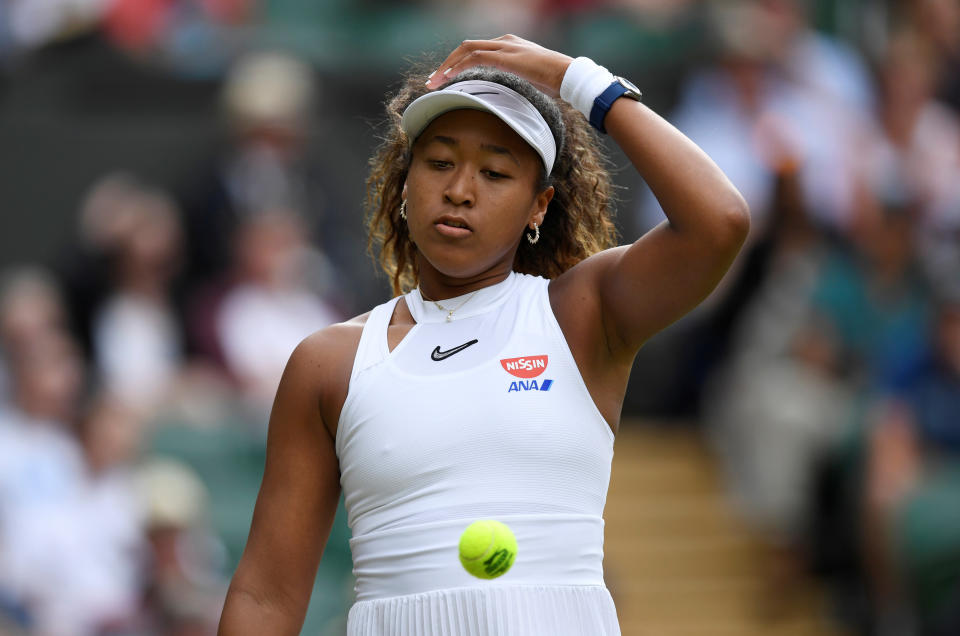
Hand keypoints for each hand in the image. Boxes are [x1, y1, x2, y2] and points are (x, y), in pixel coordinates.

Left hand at [425, 35, 572, 97]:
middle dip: (447, 64)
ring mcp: (504, 46)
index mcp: (509, 46)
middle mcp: (504, 42)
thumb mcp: (529, 83)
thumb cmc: (554, 84)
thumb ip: (515, 86)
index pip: (476, 50)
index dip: (458, 64)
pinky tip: (448, 79)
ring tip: (434, 82)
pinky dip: (458, 68)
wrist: (568, 76)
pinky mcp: (504, 55)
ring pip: (466, 50)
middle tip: (433, 80)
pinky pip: (474, 58)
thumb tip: (506, 103)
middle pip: (466, 47)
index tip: (446, 79)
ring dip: (447, 66)